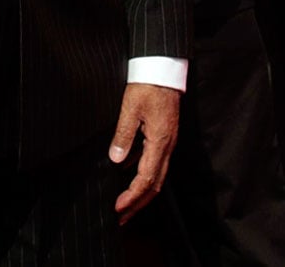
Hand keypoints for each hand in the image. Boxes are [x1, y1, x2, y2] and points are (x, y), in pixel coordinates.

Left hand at [109, 83, 179, 223]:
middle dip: (138, 204)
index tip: (118, 208)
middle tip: (122, 218)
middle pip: (156, 185)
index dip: (132, 196)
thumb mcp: (130, 107)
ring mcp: (168, 142)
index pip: (147, 179)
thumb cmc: (148, 84)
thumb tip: (116, 160)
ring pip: (158, 176)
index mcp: (160, 141)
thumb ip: (123, 135)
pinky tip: (129, 176)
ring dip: (142, 193)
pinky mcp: (164, 135)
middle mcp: (167, 146)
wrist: (164, 67)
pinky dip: (144, 176)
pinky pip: (155, 162)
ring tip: (126, 204)